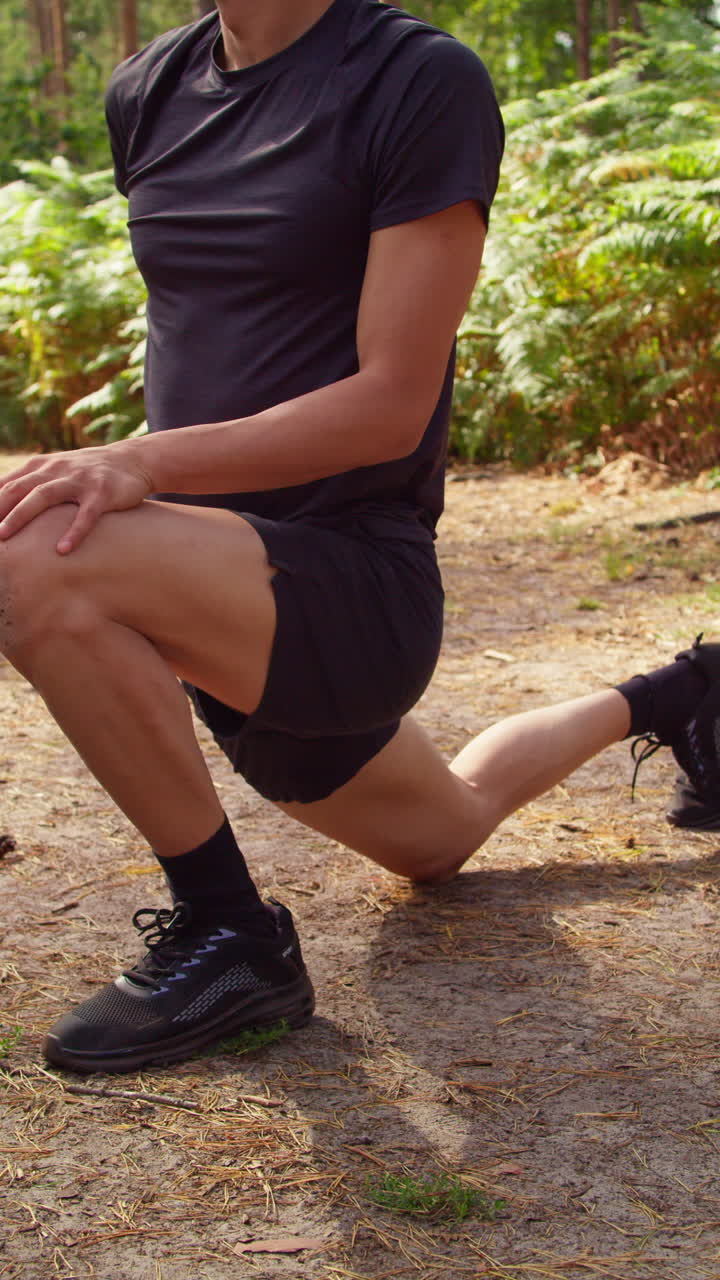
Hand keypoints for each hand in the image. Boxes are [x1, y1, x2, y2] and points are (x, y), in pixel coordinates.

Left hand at [0, 444, 153, 553]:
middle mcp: (56, 470)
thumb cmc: (86, 473)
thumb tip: (1, 506)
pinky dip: (74, 531)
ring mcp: (78, 480)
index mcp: (40, 467)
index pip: (6, 484)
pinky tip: (63, 550)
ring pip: (44, 496)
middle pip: (19, 489)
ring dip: (21, 515)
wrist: (131, 460)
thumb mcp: (55, 472)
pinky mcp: (102, 492)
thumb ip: (29, 486)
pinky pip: (86, 514)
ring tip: (5, 536)